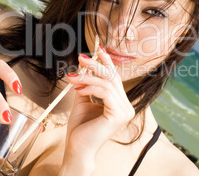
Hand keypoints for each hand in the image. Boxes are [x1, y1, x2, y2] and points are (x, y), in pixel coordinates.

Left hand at [64, 46, 134, 161]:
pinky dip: (90, 87)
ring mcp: (125, 111)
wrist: (77, 149)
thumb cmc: (80, 129)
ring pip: (107, 83)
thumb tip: (84, 66)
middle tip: (81, 57)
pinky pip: (105, 92)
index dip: (107, 62)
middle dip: (96, 64)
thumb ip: (86, 85)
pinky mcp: (119, 114)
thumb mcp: (83, 100)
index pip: (115, 78)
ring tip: (72, 78)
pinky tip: (78, 89)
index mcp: (120, 103)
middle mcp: (126, 107)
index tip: (97, 49)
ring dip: (87, 77)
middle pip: (113, 78)